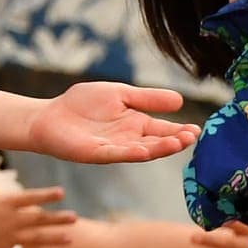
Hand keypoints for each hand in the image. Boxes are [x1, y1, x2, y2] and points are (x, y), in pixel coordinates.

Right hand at [0, 170, 75, 247]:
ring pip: (36, 239)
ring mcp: (8, 238)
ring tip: (70, 239)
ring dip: (54, 239)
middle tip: (74, 217)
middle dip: (58, 218)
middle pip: (39, 218)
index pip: (29, 197)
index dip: (46, 195)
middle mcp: (11, 220)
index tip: (61, 192)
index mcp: (4, 204)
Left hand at [27, 82, 199, 164]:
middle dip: (175, 140)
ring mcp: (114, 148)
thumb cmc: (82, 104)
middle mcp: (129, 139)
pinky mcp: (96, 153)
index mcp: (136, 124)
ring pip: (141, 150)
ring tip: (177, 144)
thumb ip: (146, 98)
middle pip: (156, 142)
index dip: (180, 130)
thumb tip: (180, 100)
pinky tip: (144, 150)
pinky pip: (116, 153)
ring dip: (158, 149)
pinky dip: (130, 152)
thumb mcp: (119, 94)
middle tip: (193, 137)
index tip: (198, 129)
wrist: (48, 116)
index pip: (164, 129)